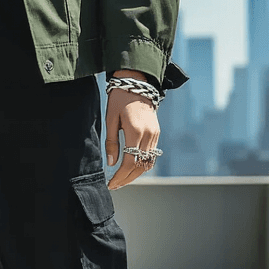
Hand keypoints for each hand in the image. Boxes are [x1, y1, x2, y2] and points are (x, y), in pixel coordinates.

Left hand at [105, 71, 160, 189]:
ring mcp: (155, 134)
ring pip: (148, 162)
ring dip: (136, 173)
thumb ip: (111, 142)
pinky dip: (142, 164)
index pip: (130, 162)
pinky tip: (132, 167)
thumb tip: (111, 163)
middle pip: (140, 166)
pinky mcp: (157, 132)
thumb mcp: (111, 119)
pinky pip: (152, 154)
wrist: (137, 83)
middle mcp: (148, 134)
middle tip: (115, 185)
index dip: (120, 176)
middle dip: (127, 179)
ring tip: (122, 179)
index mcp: (135, 131)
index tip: (111, 184)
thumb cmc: (119, 99)